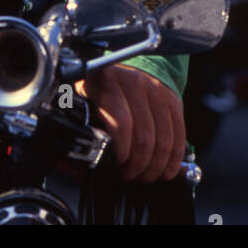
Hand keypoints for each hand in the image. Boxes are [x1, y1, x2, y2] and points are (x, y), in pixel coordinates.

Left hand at [75, 65, 184, 182]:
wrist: (121, 71)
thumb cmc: (97, 91)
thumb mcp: (82, 101)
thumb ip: (79, 129)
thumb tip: (68, 162)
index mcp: (105, 81)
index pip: (120, 121)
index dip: (122, 150)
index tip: (117, 167)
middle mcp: (132, 82)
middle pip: (144, 134)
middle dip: (139, 164)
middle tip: (130, 176)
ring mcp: (155, 89)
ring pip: (164, 138)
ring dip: (156, 165)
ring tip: (145, 176)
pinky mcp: (172, 99)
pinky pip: (178, 134)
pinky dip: (173, 158)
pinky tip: (164, 170)